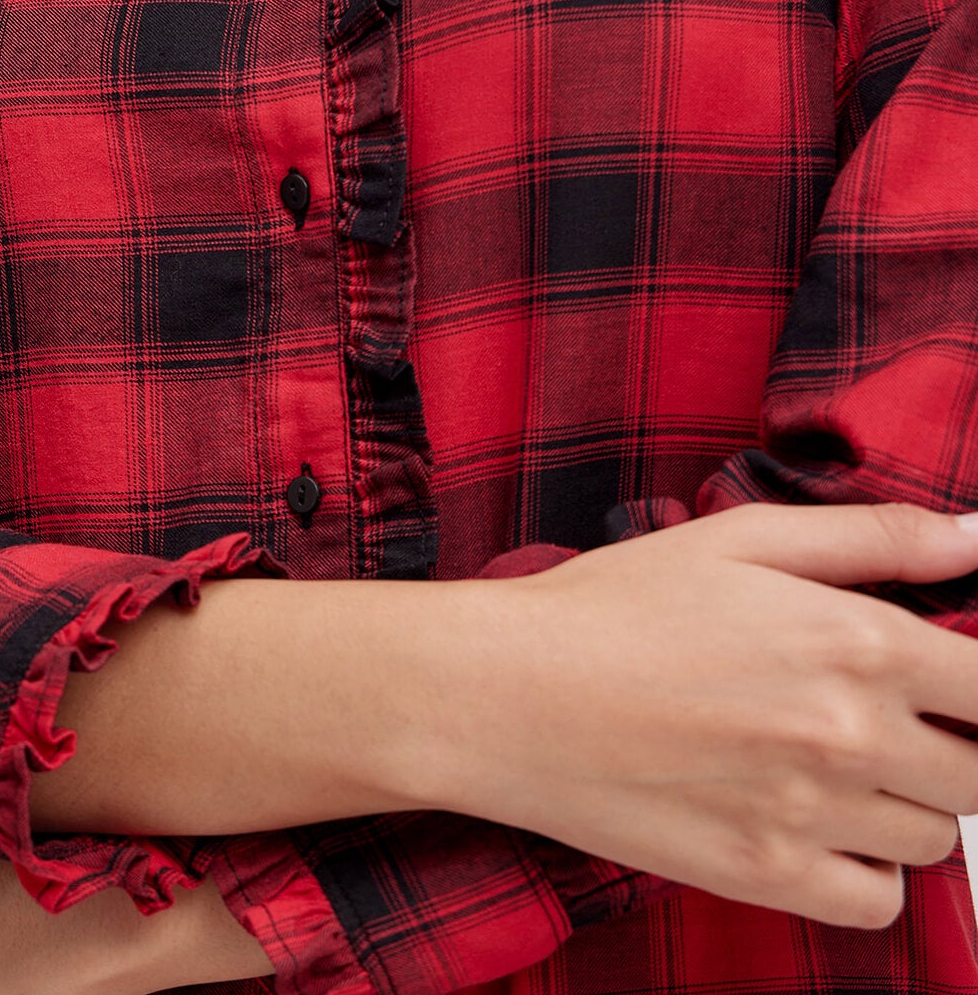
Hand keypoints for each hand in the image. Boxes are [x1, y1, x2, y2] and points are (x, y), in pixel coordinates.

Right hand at [425, 501, 977, 930]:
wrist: (507, 695)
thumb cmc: (612, 606)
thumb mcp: (737, 540)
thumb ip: (871, 537)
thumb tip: (976, 537)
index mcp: (851, 638)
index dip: (975, 681)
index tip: (944, 677)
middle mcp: (849, 733)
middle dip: (950, 741)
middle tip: (881, 714)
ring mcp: (812, 815)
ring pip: (934, 834)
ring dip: (904, 800)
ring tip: (831, 760)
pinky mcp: (769, 878)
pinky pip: (880, 901)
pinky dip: (866, 869)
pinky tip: (815, 820)